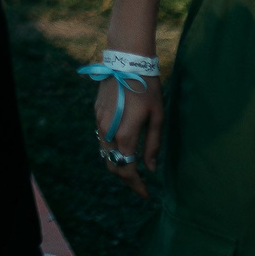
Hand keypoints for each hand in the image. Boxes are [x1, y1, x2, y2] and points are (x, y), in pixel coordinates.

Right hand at [96, 74, 163, 198]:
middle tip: (140, 185)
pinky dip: (111, 149)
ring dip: (117, 164)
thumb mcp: (157, 116)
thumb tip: (151, 168)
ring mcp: (99, 122)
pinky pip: (102, 137)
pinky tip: (124, 147)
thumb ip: (153, 144)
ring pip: (104, 153)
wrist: (126, 61)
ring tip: (133, 168)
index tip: (147, 194)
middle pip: (112, 165)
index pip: (127, 170)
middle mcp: (107, 132)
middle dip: (126, 178)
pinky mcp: (97, 112)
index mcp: (124, 135)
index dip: (137, 185)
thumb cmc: (147, 88)